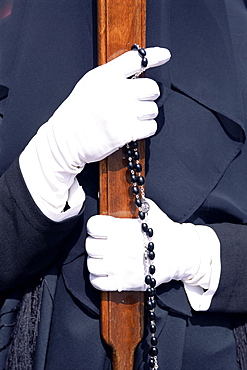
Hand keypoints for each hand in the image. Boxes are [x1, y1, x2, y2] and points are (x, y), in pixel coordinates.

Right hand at [46, 47, 170, 169]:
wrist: (65, 139)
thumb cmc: (77, 113)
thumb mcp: (90, 85)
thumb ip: (112, 77)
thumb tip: (137, 72)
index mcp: (105, 76)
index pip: (136, 59)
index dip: (154, 55)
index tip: (165, 56)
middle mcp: (115, 92)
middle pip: (152, 87)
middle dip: (148, 95)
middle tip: (138, 101)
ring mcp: (121, 113)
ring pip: (153, 109)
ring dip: (146, 114)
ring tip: (132, 118)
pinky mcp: (125, 132)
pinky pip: (150, 127)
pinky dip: (145, 129)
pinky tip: (134, 129)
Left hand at [86, 199, 217, 291]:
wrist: (182, 255)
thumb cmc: (166, 233)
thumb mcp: (151, 211)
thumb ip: (135, 204)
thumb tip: (126, 195)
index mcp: (122, 230)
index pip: (93, 226)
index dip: (96, 226)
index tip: (100, 228)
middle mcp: (118, 249)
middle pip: (90, 245)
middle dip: (96, 243)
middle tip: (104, 243)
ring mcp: (119, 268)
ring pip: (91, 264)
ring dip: (96, 260)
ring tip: (105, 257)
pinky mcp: (122, 283)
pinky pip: (97, 282)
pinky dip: (98, 277)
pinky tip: (106, 271)